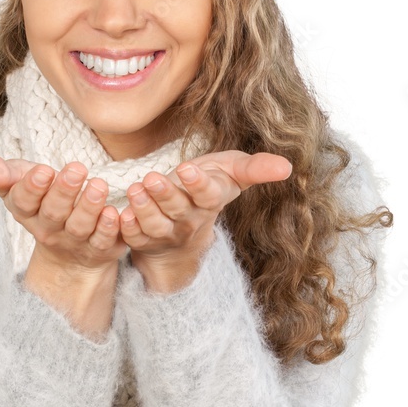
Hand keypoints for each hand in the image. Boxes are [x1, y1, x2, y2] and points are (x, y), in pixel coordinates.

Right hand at [0, 155, 127, 272]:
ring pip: (79, 227)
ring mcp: (73, 242)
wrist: (68, 251)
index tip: (43, 171)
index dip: (32, 188)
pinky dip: (108, 228)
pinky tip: (113, 212)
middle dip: (64, 191)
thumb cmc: (42, 203)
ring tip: (98, 185)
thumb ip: (0, 173)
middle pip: (53, 212)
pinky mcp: (98, 249)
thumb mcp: (20, 184)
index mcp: (26, 212)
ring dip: (88, 207)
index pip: (24, 201)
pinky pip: (102, 241)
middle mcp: (47, 230)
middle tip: (77, 169)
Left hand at [119, 149, 292, 260]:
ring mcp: (167, 233)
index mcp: (211, 201)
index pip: (208, 194)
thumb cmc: (210, 186)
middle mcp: (190, 220)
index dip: (199, 184)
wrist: (187, 221)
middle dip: (165, 195)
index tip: (189, 169)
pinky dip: (127, 229)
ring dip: (144, 210)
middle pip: (179, 210)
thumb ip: (256, 168)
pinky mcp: (145, 240)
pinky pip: (135, 238)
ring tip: (134, 189)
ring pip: (155, 226)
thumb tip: (287, 166)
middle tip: (151, 178)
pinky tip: (119, 215)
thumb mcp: (233, 173)